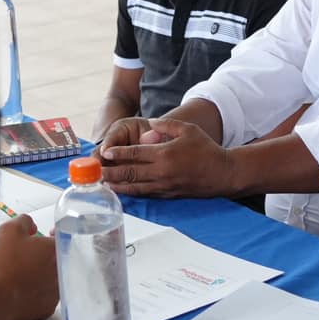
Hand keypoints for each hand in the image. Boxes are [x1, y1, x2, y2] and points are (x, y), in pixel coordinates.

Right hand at [0, 215, 57, 319]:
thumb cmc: (2, 266)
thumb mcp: (9, 230)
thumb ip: (24, 221)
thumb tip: (29, 225)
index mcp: (55, 251)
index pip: (63, 238)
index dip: (53, 234)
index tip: (48, 234)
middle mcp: (60, 272)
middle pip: (57, 259)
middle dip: (45, 255)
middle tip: (29, 254)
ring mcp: (55, 292)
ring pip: (51, 278)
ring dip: (40, 273)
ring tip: (21, 272)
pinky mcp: (45, 308)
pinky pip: (43, 296)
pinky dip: (35, 291)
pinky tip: (21, 288)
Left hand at [98, 118, 236, 198]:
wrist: (222, 173)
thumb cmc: (206, 149)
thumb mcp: (187, 129)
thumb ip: (166, 125)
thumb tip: (149, 124)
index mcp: (164, 154)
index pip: (135, 154)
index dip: (117, 153)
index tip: (104, 152)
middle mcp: (161, 172)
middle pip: (129, 173)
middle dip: (110, 172)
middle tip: (95, 172)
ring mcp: (164, 186)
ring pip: (135, 187)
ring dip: (117, 186)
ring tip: (102, 184)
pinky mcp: (168, 195)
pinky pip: (146, 194)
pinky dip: (132, 193)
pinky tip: (122, 191)